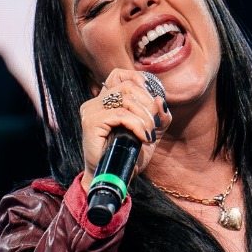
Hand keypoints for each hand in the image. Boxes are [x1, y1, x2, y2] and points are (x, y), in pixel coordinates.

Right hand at [78, 68, 169, 189]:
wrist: (114, 176)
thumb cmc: (128, 155)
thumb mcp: (150, 131)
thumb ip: (158, 116)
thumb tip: (160, 99)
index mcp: (105, 101)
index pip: (118, 75)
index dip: (137, 78)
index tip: (151, 97)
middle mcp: (95, 102)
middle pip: (127, 86)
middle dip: (147, 103)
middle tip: (153, 124)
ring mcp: (91, 110)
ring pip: (126, 99)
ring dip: (145, 116)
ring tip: (148, 133)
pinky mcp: (91, 122)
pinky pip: (121, 114)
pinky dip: (138, 124)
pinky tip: (143, 137)